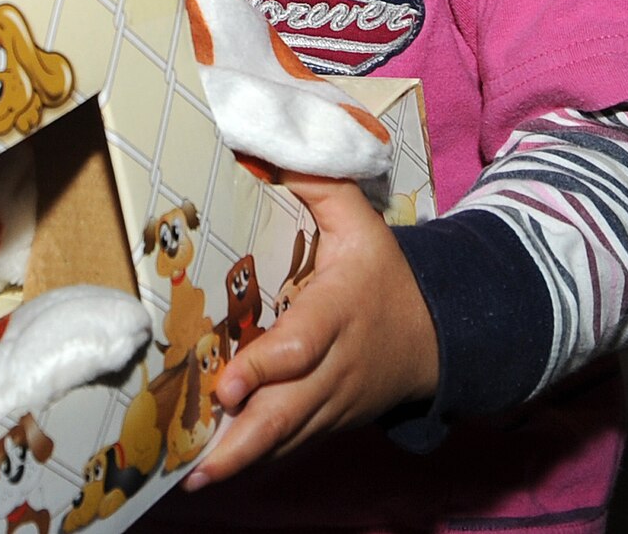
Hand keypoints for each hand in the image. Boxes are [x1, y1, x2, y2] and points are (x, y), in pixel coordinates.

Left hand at [182, 172, 437, 489]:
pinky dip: (255, 461)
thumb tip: (270, 150)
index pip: (299, 346)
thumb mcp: (362, 222)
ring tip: (192, 478)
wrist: (436, 336)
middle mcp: (334, 367)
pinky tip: (212, 473)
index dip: (263, 368)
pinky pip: (289, 447)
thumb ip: (320, 186)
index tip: (225, 384)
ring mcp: (331, 404)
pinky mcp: (325, 424)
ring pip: (286, 439)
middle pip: (289, 412)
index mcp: (338, 313)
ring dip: (241, 460)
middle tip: (197, 464)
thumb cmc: (384, 276)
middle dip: (243, 441)